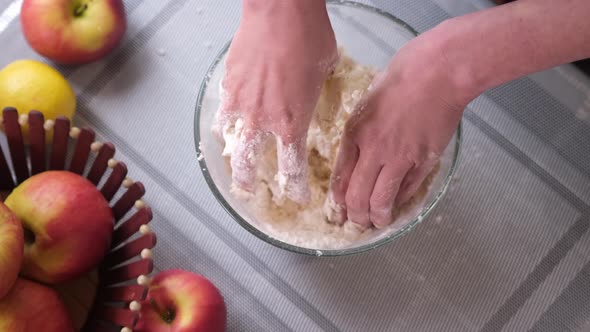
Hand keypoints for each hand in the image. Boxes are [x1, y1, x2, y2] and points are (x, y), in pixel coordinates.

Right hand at [214, 1, 336, 203]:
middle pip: (247, 165)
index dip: (293, 187)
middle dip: (246, 183)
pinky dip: (225, 119)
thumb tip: (317, 92)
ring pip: (228, 139)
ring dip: (230, 151)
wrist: (280, 10)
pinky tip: (229, 118)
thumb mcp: (325, 72)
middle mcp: (262, 120)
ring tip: (232, 154)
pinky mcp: (227, 84)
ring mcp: (240, 103)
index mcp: (292, 122)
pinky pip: (222, 110)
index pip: (291, 168)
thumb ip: (319, 92)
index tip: (296, 196)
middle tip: (248, 190)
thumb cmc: (309, 37)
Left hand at [326, 33, 465, 227]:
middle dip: (356, 216)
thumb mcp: (367, 103)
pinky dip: (401, 201)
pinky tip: (398, 204)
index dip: (338, 201)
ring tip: (378, 222)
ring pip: (382, 200)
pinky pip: (408, 190)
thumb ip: (360, 133)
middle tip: (357, 222)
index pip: (339, 178)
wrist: (438, 71)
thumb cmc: (402, 78)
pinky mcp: (424, 160)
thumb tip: (357, 158)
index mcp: (355, 133)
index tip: (338, 211)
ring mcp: (400, 157)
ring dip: (378, 217)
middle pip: (358, 196)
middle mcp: (373, 149)